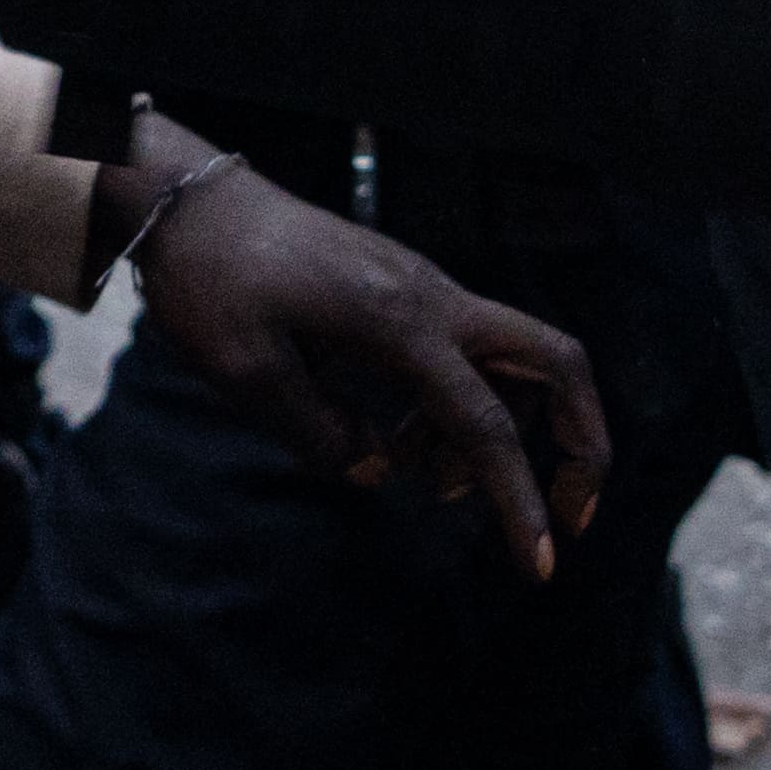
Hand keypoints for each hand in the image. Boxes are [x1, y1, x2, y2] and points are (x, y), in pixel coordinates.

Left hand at [114, 133, 610, 571]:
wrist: (189, 203)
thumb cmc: (212, 281)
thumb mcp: (246, 373)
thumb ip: (321, 434)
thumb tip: (379, 472)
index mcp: (401, 324)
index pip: (486, 425)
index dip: (519, 501)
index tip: (541, 565)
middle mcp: (433, 300)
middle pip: (556, 364)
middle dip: (580, 444)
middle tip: (565, 517)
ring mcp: (425, 291)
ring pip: (510, 367)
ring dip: (490, 436)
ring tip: (429, 485)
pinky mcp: (405, 294)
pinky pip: (463, 358)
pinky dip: (451, 412)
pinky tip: (397, 446)